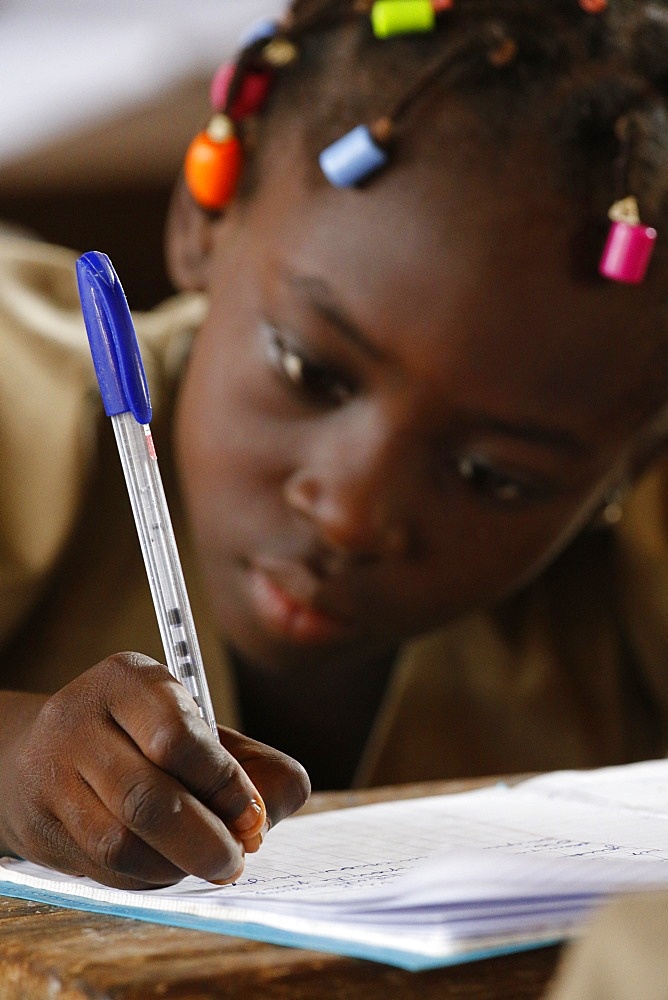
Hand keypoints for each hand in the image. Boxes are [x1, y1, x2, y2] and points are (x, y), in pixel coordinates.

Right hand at [0, 653, 309, 889]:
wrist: (42, 752)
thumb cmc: (143, 739)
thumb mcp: (198, 727)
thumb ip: (249, 765)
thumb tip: (264, 819)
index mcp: (129, 680)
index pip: (178, 737)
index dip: (224, 785)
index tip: (253, 817)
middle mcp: (80, 719)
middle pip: (147, 798)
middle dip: (205, 841)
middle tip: (235, 859)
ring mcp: (51, 773)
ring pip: (121, 843)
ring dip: (176, 866)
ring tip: (205, 862)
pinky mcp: (40, 824)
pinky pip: (102, 870)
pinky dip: (147, 878)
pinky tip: (167, 865)